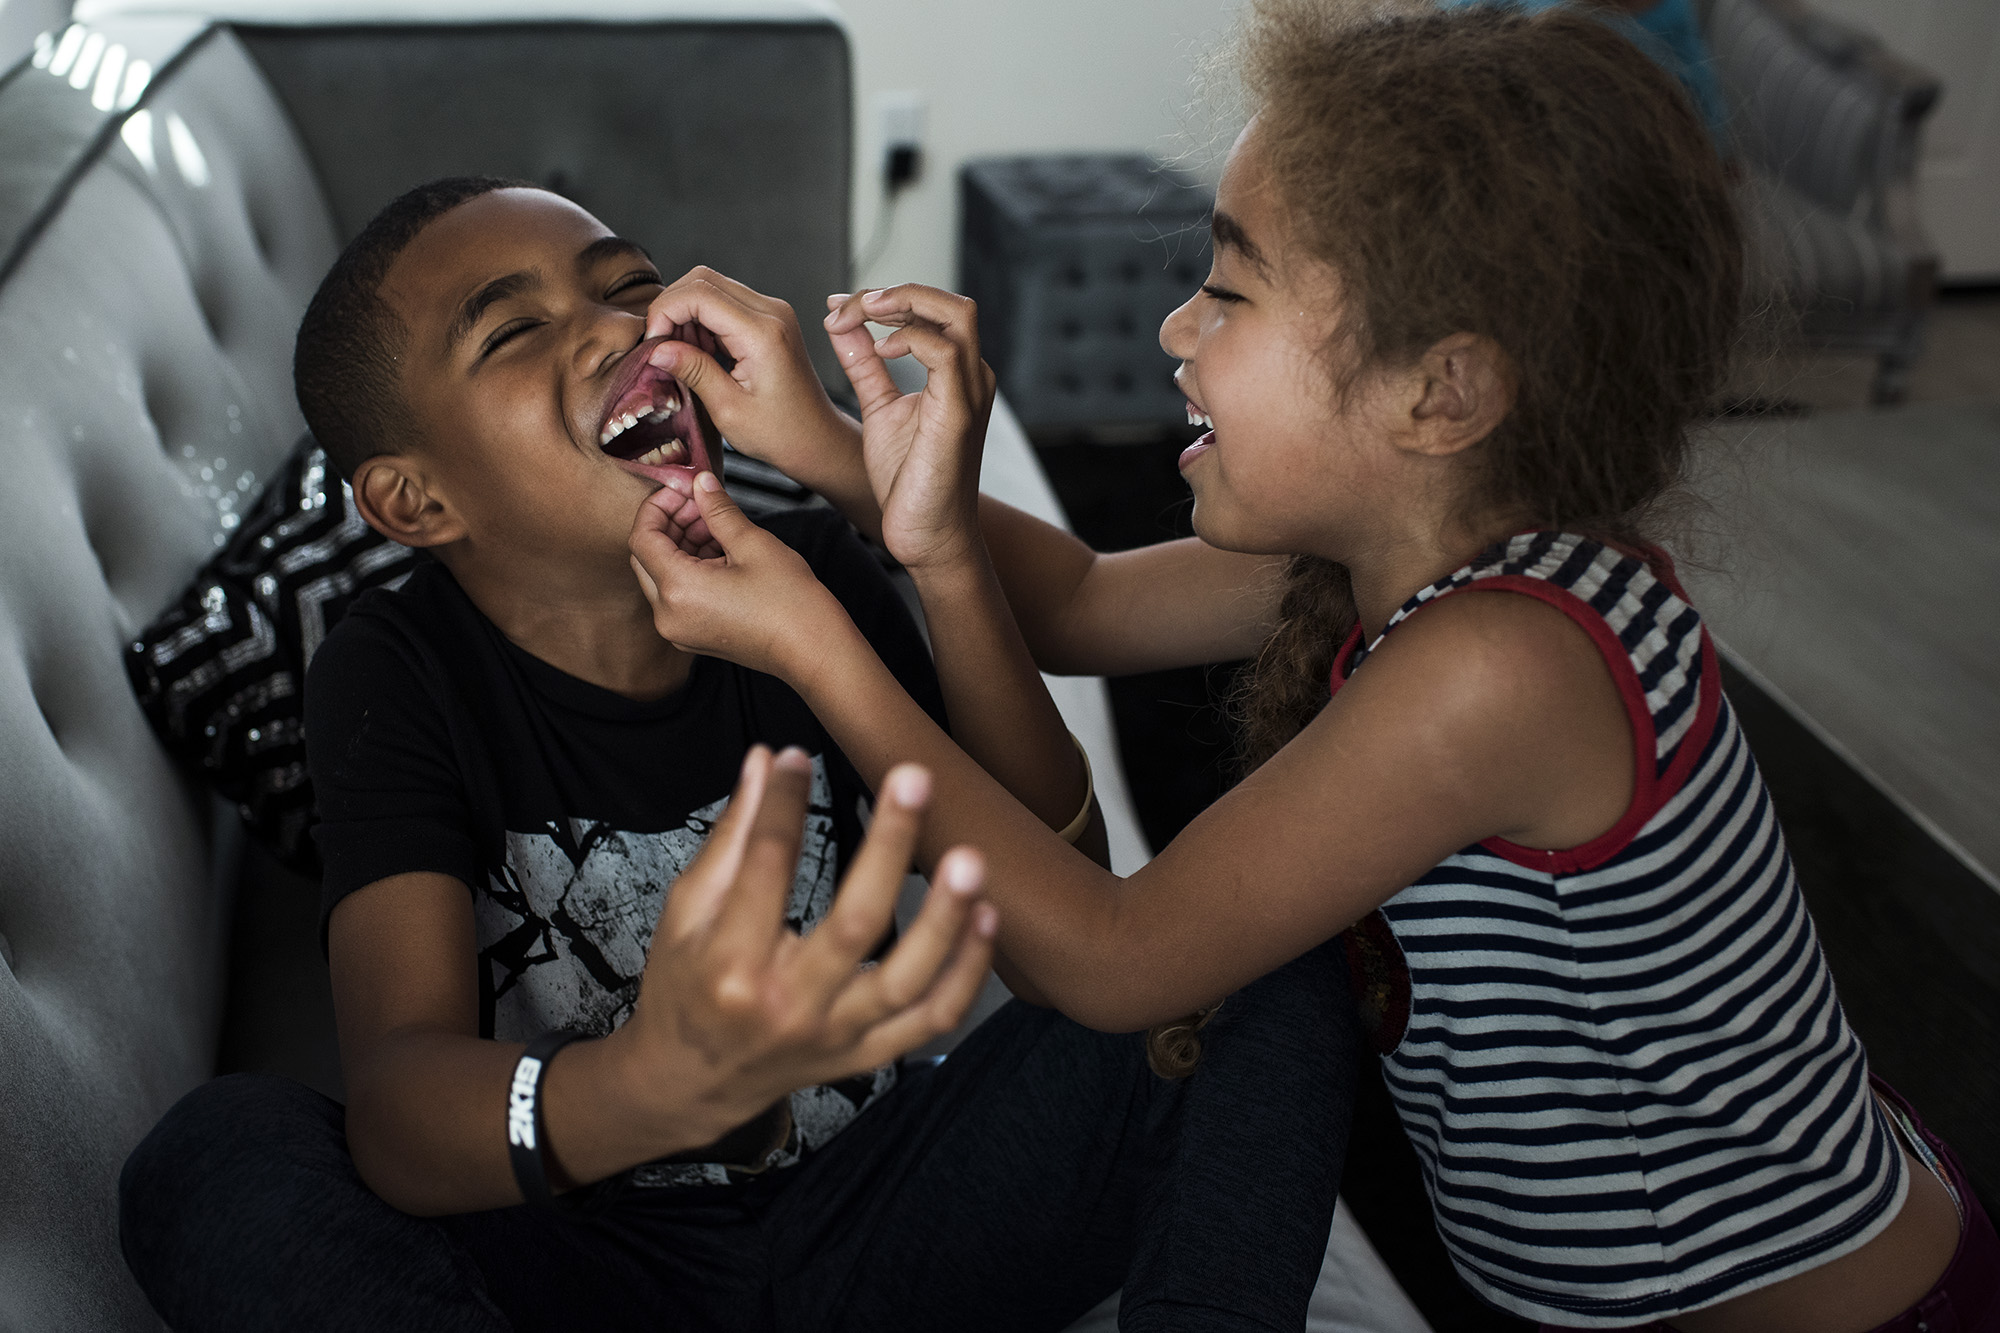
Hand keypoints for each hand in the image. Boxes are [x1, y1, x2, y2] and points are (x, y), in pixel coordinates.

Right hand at [618, 745, 996, 1141]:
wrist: (690, 1083)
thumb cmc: (686, 986)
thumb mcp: (685, 912)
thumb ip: (732, 836)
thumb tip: (768, 759)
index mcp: (730, 962)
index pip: (767, 866)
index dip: (785, 803)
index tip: (800, 757)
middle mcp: (787, 1004)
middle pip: (853, 923)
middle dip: (889, 846)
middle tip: (915, 779)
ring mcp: (834, 1035)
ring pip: (906, 981)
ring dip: (945, 919)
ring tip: (969, 858)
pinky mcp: (865, 1055)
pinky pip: (931, 1019)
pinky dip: (966, 973)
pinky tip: (985, 918)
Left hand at [629, 470, 846, 679]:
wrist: (813, 649)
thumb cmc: (790, 604)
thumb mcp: (752, 544)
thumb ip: (718, 510)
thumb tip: (701, 483)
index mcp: (678, 590)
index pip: (642, 536)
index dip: (657, 506)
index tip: (682, 491)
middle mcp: (668, 615)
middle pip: (646, 556)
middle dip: (670, 524)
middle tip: (701, 505)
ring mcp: (679, 629)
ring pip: (661, 575)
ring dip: (681, 545)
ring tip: (717, 527)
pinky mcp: (693, 635)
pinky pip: (677, 595)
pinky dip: (689, 568)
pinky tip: (720, 552)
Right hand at [642, 268, 863, 493]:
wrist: (817, 439)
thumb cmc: (781, 433)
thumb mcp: (728, 409)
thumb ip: (693, 371)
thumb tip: (656, 348)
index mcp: (762, 333)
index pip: (699, 293)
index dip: (665, 312)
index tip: (653, 343)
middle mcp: (771, 312)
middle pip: (702, 279)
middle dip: (672, 308)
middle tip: (662, 347)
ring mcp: (772, 312)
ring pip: (711, 286)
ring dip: (686, 315)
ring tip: (684, 356)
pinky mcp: (769, 318)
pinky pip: (725, 302)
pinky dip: (703, 320)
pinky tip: (700, 352)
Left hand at [823, 285, 995, 572]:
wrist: (926, 533)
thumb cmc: (910, 480)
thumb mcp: (879, 408)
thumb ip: (864, 364)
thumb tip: (839, 324)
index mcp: (955, 373)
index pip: (932, 310)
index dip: (883, 298)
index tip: (838, 307)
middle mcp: (971, 376)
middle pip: (951, 301)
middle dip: (897, 292)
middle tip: (851, 305)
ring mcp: (970, 391)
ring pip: (956, 313)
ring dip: (903, 304)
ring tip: (862, 314)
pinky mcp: (960, 413)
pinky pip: (944, 352)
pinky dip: (909, 339)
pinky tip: (881, 349)